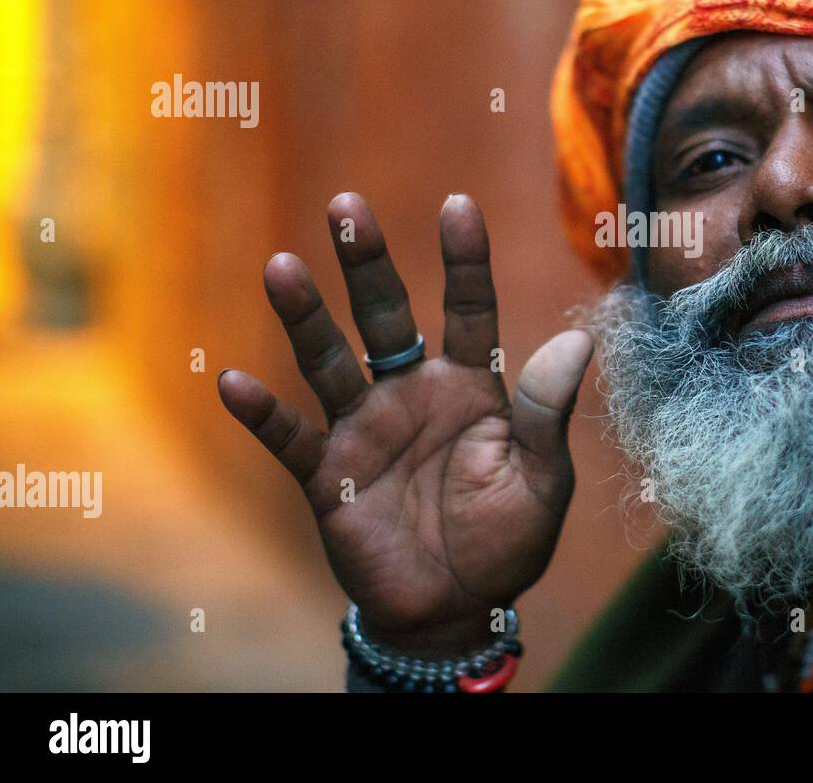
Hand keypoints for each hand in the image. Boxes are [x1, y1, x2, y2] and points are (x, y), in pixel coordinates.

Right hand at [218, 192, 592, 654]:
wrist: (456, 608)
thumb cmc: (507, 539)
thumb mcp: (540, 478)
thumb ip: (546, 411)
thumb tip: (579, 338)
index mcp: (471, 385)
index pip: (468, 308)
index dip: (464, 259)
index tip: (458, 205)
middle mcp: (413, 393)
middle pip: (386, 316)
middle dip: (367, 262)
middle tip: (346, 205)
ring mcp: (366, 428)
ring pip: (329, 361)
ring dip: (304, 317)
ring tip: (281, 266)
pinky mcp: (330, 474)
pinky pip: (291, 437)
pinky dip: (263, 413)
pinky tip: (233, 381)